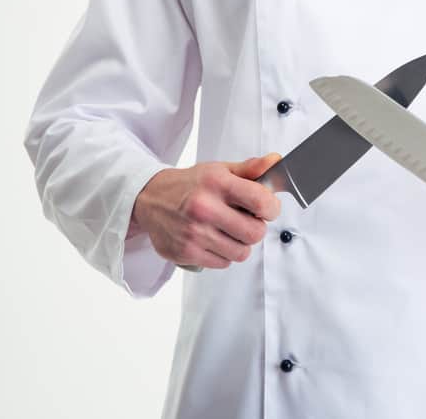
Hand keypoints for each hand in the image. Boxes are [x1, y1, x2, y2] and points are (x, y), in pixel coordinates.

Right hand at [131, 153, 282, 268]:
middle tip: (245, 221)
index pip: (261, 202)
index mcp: (216, 184)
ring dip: (240, 244)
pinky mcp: (186, 253)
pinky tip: (213, 240)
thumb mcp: (219, 170)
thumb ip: (250, 169)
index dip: (272, 208)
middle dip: (256, 228)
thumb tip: (275, 162)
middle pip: (255, 233)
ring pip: (241, 252)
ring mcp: (194, 233)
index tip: (267, 208)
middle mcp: (204, 208)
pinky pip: (223, 263)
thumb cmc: (190, 185)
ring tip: (228, 231)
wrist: (150, 198)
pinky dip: (223, 254)